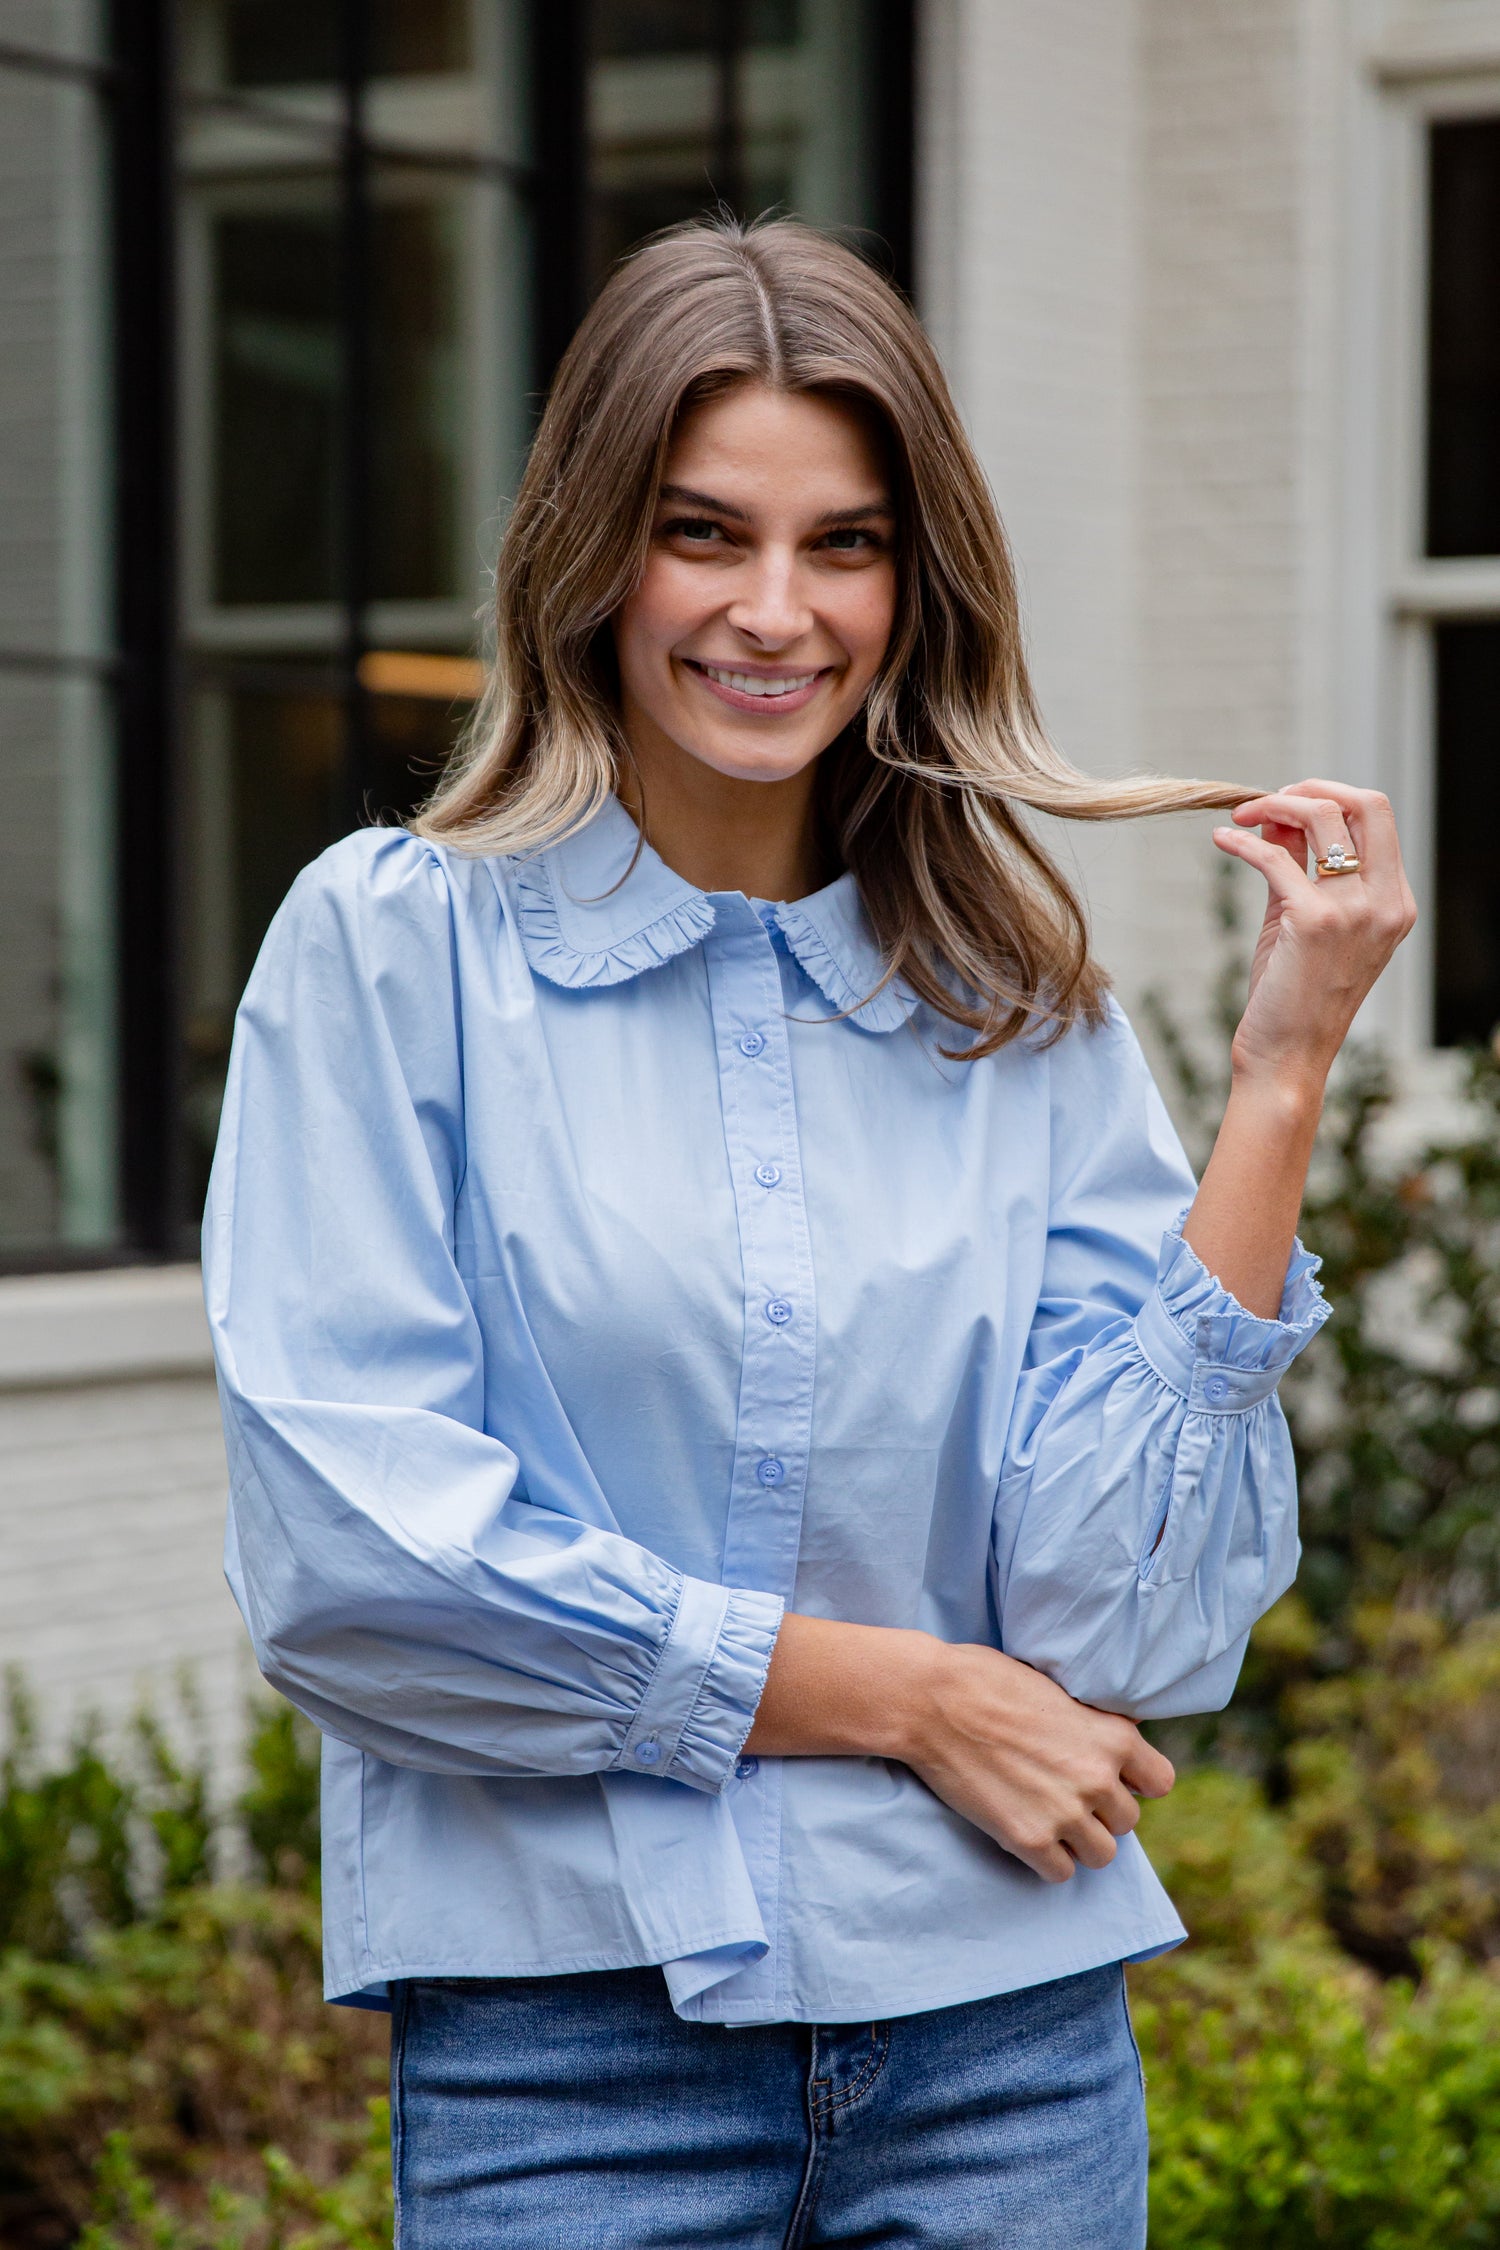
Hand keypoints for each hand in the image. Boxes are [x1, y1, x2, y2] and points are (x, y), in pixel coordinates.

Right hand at [745, 1614, 1174, 1883]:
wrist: (932, 1700)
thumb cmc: (989, 1681)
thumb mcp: (1059, 1689)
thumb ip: (1094, 1722)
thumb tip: (1116, 1737)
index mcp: (1113, 1737)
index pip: (1160, 1782)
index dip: (1135, 1781)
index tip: (1112, 1777)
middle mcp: (1097, 1779)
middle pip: (1127, 1822)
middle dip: (1100, 1811)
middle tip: (1065, 1794)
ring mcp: (1065, 1813)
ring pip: (1102, 1855)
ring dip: (1079, 1841)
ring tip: (1049, 1819)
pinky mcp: (1028, 1839)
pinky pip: (1061, 1873)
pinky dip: (1047, 1859)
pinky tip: (1027, 1833)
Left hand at [1212, 780, 1416, 1091]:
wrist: (1286, 1057)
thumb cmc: (1293, 993)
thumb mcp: (1304, 920)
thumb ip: (1299, 867)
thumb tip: (1278, 815)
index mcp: (1395, 901)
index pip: (1378, 816)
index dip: (1329, 796)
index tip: (1285, 804)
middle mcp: (1385, 902)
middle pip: (1363, 803)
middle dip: (1309, 789)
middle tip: (1263, 801)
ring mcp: (1355, 911)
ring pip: (1321, 818)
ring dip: (1272, 807)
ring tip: (1239, 818)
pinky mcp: (1315, 921)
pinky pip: (1273, 857)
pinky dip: (1241, 843)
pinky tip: (1221, 842)